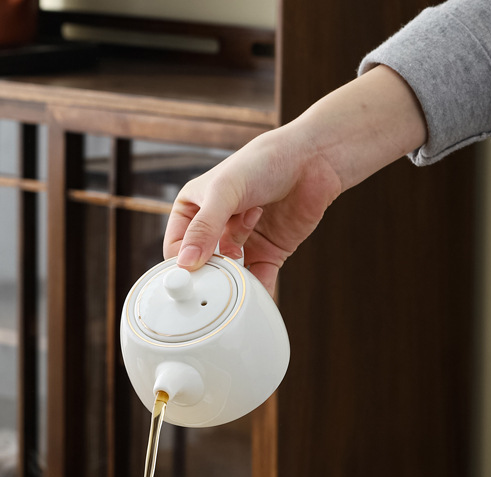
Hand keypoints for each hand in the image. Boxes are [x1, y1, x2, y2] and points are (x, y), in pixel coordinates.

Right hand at [163, 66, 427, 293]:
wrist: (314, 160)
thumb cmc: (263, 162)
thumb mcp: (225, 191)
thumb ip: (204, 227)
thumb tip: (186, 264)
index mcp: (193, 209)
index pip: (177, 246)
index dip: (179, 266)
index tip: (186, 283)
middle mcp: (215, 228)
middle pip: (201, 266)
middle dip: (207, 278)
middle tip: (211, 290)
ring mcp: (241, 242)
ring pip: (228, 275)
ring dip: (231, 285)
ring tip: (234, 290)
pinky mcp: (267, 253)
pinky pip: (257, 279)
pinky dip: (256, 292)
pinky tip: (254, 303)